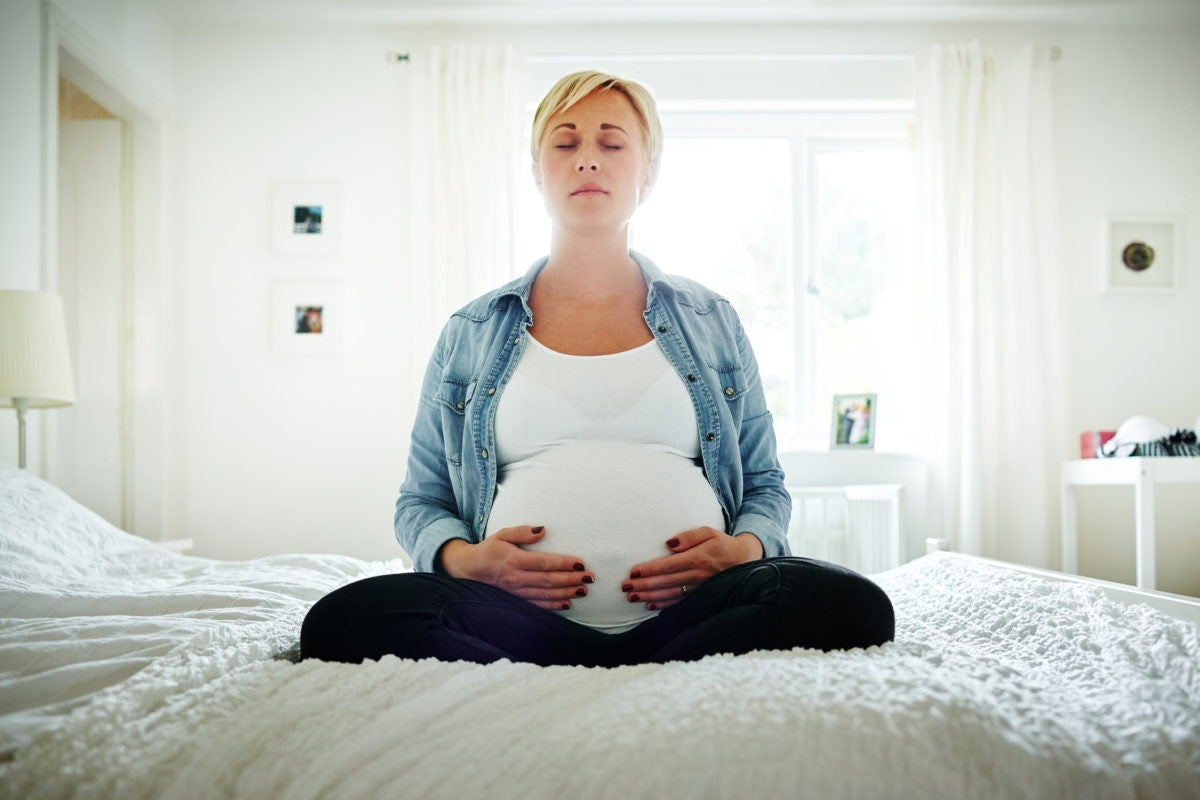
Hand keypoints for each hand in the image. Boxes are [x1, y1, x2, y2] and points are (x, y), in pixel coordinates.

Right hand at [437, 526, 593, 610]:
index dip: (563, 564)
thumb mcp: (502, 534)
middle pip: (548, 581)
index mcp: (514, 560)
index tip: (581, 563)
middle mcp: (517, 578)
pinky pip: (537, 605)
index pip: (544, 563)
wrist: (470, 569)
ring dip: (566, 593)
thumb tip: (543, 530)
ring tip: (583, 590)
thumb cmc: (490, 549)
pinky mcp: (517, 599)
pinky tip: (567, 603)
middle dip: (570, 580)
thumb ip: (522, 532)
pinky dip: (553, 605)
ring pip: (545, 594)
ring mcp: (517, 591)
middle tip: (590, 578)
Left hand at [622, 527, 762, 610]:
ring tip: (632, 597)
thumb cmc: (722, 544)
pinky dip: (664, 606)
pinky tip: (650, 606)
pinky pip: (679, 602)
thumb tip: (669, 544)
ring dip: (650, 597)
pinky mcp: (700, 595)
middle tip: (625, 587)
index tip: (633, 572)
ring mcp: (699, 588)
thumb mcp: (709, 532)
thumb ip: (689, 536)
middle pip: (665, 582)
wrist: (745, 560)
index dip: (649, 570)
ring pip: (670, 594)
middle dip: (644, 585)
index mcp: (697, 558)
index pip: (668, 566)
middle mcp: (697, 576)